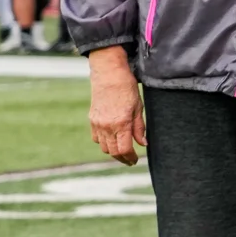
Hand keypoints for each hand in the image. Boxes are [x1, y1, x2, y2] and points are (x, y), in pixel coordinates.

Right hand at [87, 48, 145, 165]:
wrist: (109, 75)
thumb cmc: (127, 89)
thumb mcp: (138, 108)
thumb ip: (139, 128)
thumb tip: (143, 144)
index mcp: (121, 123)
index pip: (124, 149)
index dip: (130, 157)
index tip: (135, 160)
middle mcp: (107, 126)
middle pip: (113, 151)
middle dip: (122, 158)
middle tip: (130, 160)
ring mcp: (97, 124)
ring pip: (103, 147)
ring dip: (113, 151)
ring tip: (123, 151)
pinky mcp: (92, 120)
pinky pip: (96, 138)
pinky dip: (104, 142)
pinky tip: (112, 139)